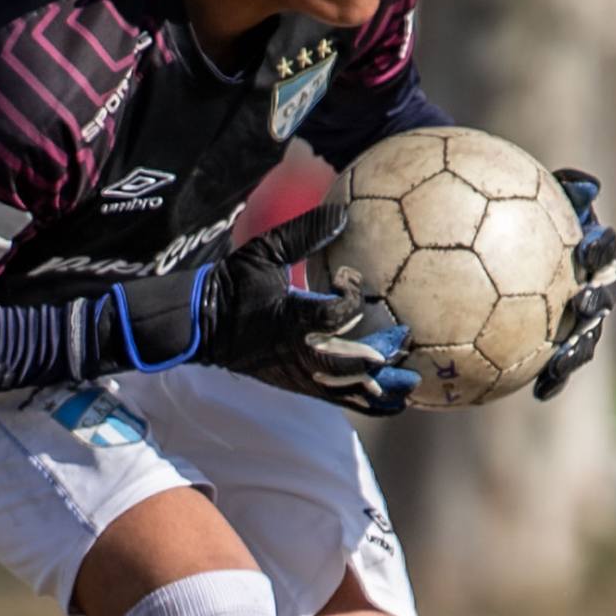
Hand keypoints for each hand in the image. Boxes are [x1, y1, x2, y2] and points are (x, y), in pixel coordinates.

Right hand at [212, 201, 418, 416]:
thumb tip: (341, 212)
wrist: (203, 326)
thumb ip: (303, 233)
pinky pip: (340, 400)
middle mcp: (299, 352)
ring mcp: (301, 375)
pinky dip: (369, 403)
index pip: (333, 314)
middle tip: (406, 338)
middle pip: (350, 361)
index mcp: (290, 318)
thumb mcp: (264, 251)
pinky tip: (395, 401)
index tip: (348, 278)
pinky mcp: (301, 388)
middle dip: (380, 352)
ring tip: (412, 382)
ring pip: (349, 388)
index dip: (351, 298)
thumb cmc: (234, 285)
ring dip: (382, 386)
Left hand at [534, 170, 615, 402]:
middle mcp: (596, 289)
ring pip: (587, 340)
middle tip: (580, 304)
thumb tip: (588, 185)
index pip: (604, 248)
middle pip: (603, 299)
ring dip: (576, 353)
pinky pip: (560, 366)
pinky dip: (554, 380)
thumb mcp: (531, 201)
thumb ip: (561, 192)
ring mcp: (582, 323)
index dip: (599, 249)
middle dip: (595, 304)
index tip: (585, 249)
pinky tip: (538, 393)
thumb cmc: (519, 222)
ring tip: (560, 365)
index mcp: (593, 256)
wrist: (506, 256)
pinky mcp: (565, 349)